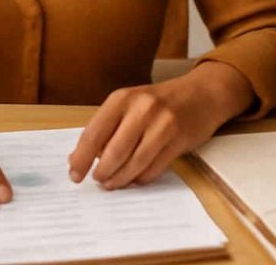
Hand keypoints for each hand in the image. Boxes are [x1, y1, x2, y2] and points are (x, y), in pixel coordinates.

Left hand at [67, 61, 253, 189]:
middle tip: (98, 180)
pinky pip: (153, 168)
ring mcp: (163, 124)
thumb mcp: (129, 104)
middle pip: (114, 152)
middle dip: (102, 172)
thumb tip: (80, 157)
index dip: (81, 158)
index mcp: (122, 98)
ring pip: (134, 163)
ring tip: (112, 183)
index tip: (74, 174)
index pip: (94, 133)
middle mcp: (142, 109)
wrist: (201, 94)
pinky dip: (140, 178)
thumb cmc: (158, 102)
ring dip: (120, 179)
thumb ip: (106, 127)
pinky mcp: (179, 140)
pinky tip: (134, 178)